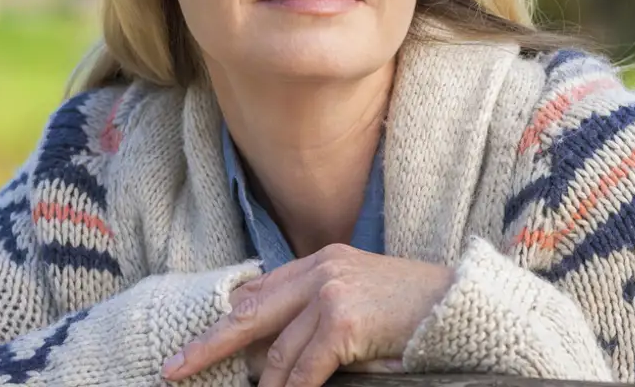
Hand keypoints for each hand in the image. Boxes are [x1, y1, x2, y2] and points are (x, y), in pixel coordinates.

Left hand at [162, 243, 455, 386]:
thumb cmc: (414, 308)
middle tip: (175, 368)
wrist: (459, 306)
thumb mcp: (362, 297)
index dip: (228, 318)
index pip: (261, 290)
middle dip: (210, 344)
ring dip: (267, 385)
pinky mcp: (344, 321)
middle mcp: (322, 269)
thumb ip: (320, 309)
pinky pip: (305, 369)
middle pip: (251, 312)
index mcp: (323, 260)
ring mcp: (332, 292)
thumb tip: (275, 350)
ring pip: (279, 352)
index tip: (197, 341)